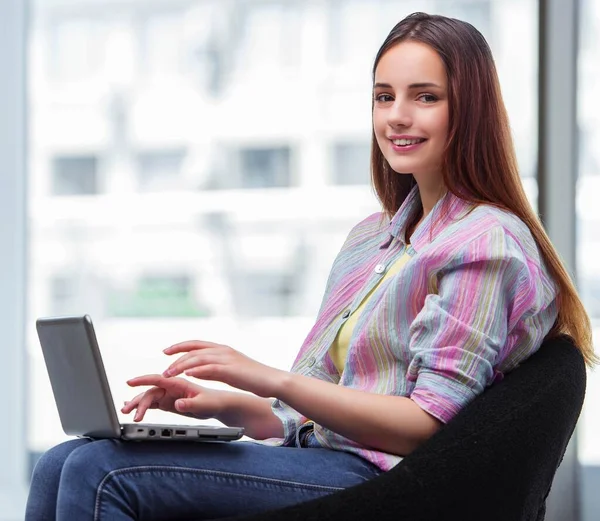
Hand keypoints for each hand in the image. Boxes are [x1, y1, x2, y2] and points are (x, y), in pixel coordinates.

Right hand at [122, 375, 224, 421]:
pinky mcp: (169, 402)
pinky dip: (142, 406)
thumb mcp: (203, 405)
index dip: (143, 380)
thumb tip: (177, 404)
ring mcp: (169, 395)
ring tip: (127, 412)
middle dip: (137, 400)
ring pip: (149, 398)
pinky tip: (133, 409)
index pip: (158, 379)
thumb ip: (190, 404)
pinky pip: (152, 403)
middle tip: (129, 411)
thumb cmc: (212, 401)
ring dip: (137, 404)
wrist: (218, 405)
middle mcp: (172, 387)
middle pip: (150, 392)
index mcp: (179, 383)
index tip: (130, 382)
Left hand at [162, 340, 286, 397]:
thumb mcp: (230, 370)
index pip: (196, 344)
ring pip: (198, 358)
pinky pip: (210, 368)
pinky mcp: (231, 370)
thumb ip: (213, 369)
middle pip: (194, 350)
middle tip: (164, 369)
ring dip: (181, 366)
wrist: (272, 380)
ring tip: (169, 374)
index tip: (166, 351)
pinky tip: (188, 375)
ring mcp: (227, 359)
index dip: (180, 346)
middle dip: (176, 359)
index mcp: (223, 349)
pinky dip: (197, 370)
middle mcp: (223, 350)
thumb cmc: (253, 378)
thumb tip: (197, 370)